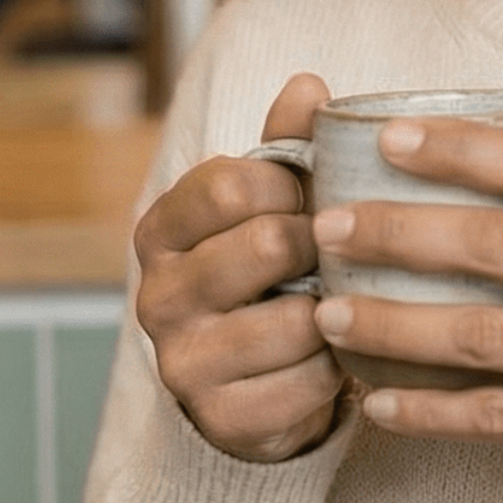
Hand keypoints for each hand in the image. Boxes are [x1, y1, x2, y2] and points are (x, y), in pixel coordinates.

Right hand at [134, 73, 342, 461]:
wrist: (257, 386)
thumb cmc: (271, 278)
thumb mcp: (273, 206)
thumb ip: (288, 147)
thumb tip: (309, 84)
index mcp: (163, 230)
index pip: (231, 184)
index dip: (292, 186)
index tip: (311, 199)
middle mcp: (158, 294)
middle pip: (266, 245)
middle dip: (322, 249)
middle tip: (340, 257)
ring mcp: (182, 362)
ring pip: (294, 320)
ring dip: (337, 315)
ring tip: (345, 309)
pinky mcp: (220, 418)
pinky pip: (308, 383)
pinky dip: (338, 370)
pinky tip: (338, 359)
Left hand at [313, 117, 502, 502]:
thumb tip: (492, 166)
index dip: (459, 145)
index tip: (388, 138)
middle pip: (494, 243)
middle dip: (396, 231)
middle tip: (327, 225)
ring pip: (481, 334)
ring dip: (391, 323)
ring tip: (328, 313)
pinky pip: (499, 416)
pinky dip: (430, 411)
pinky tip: (378, 404)